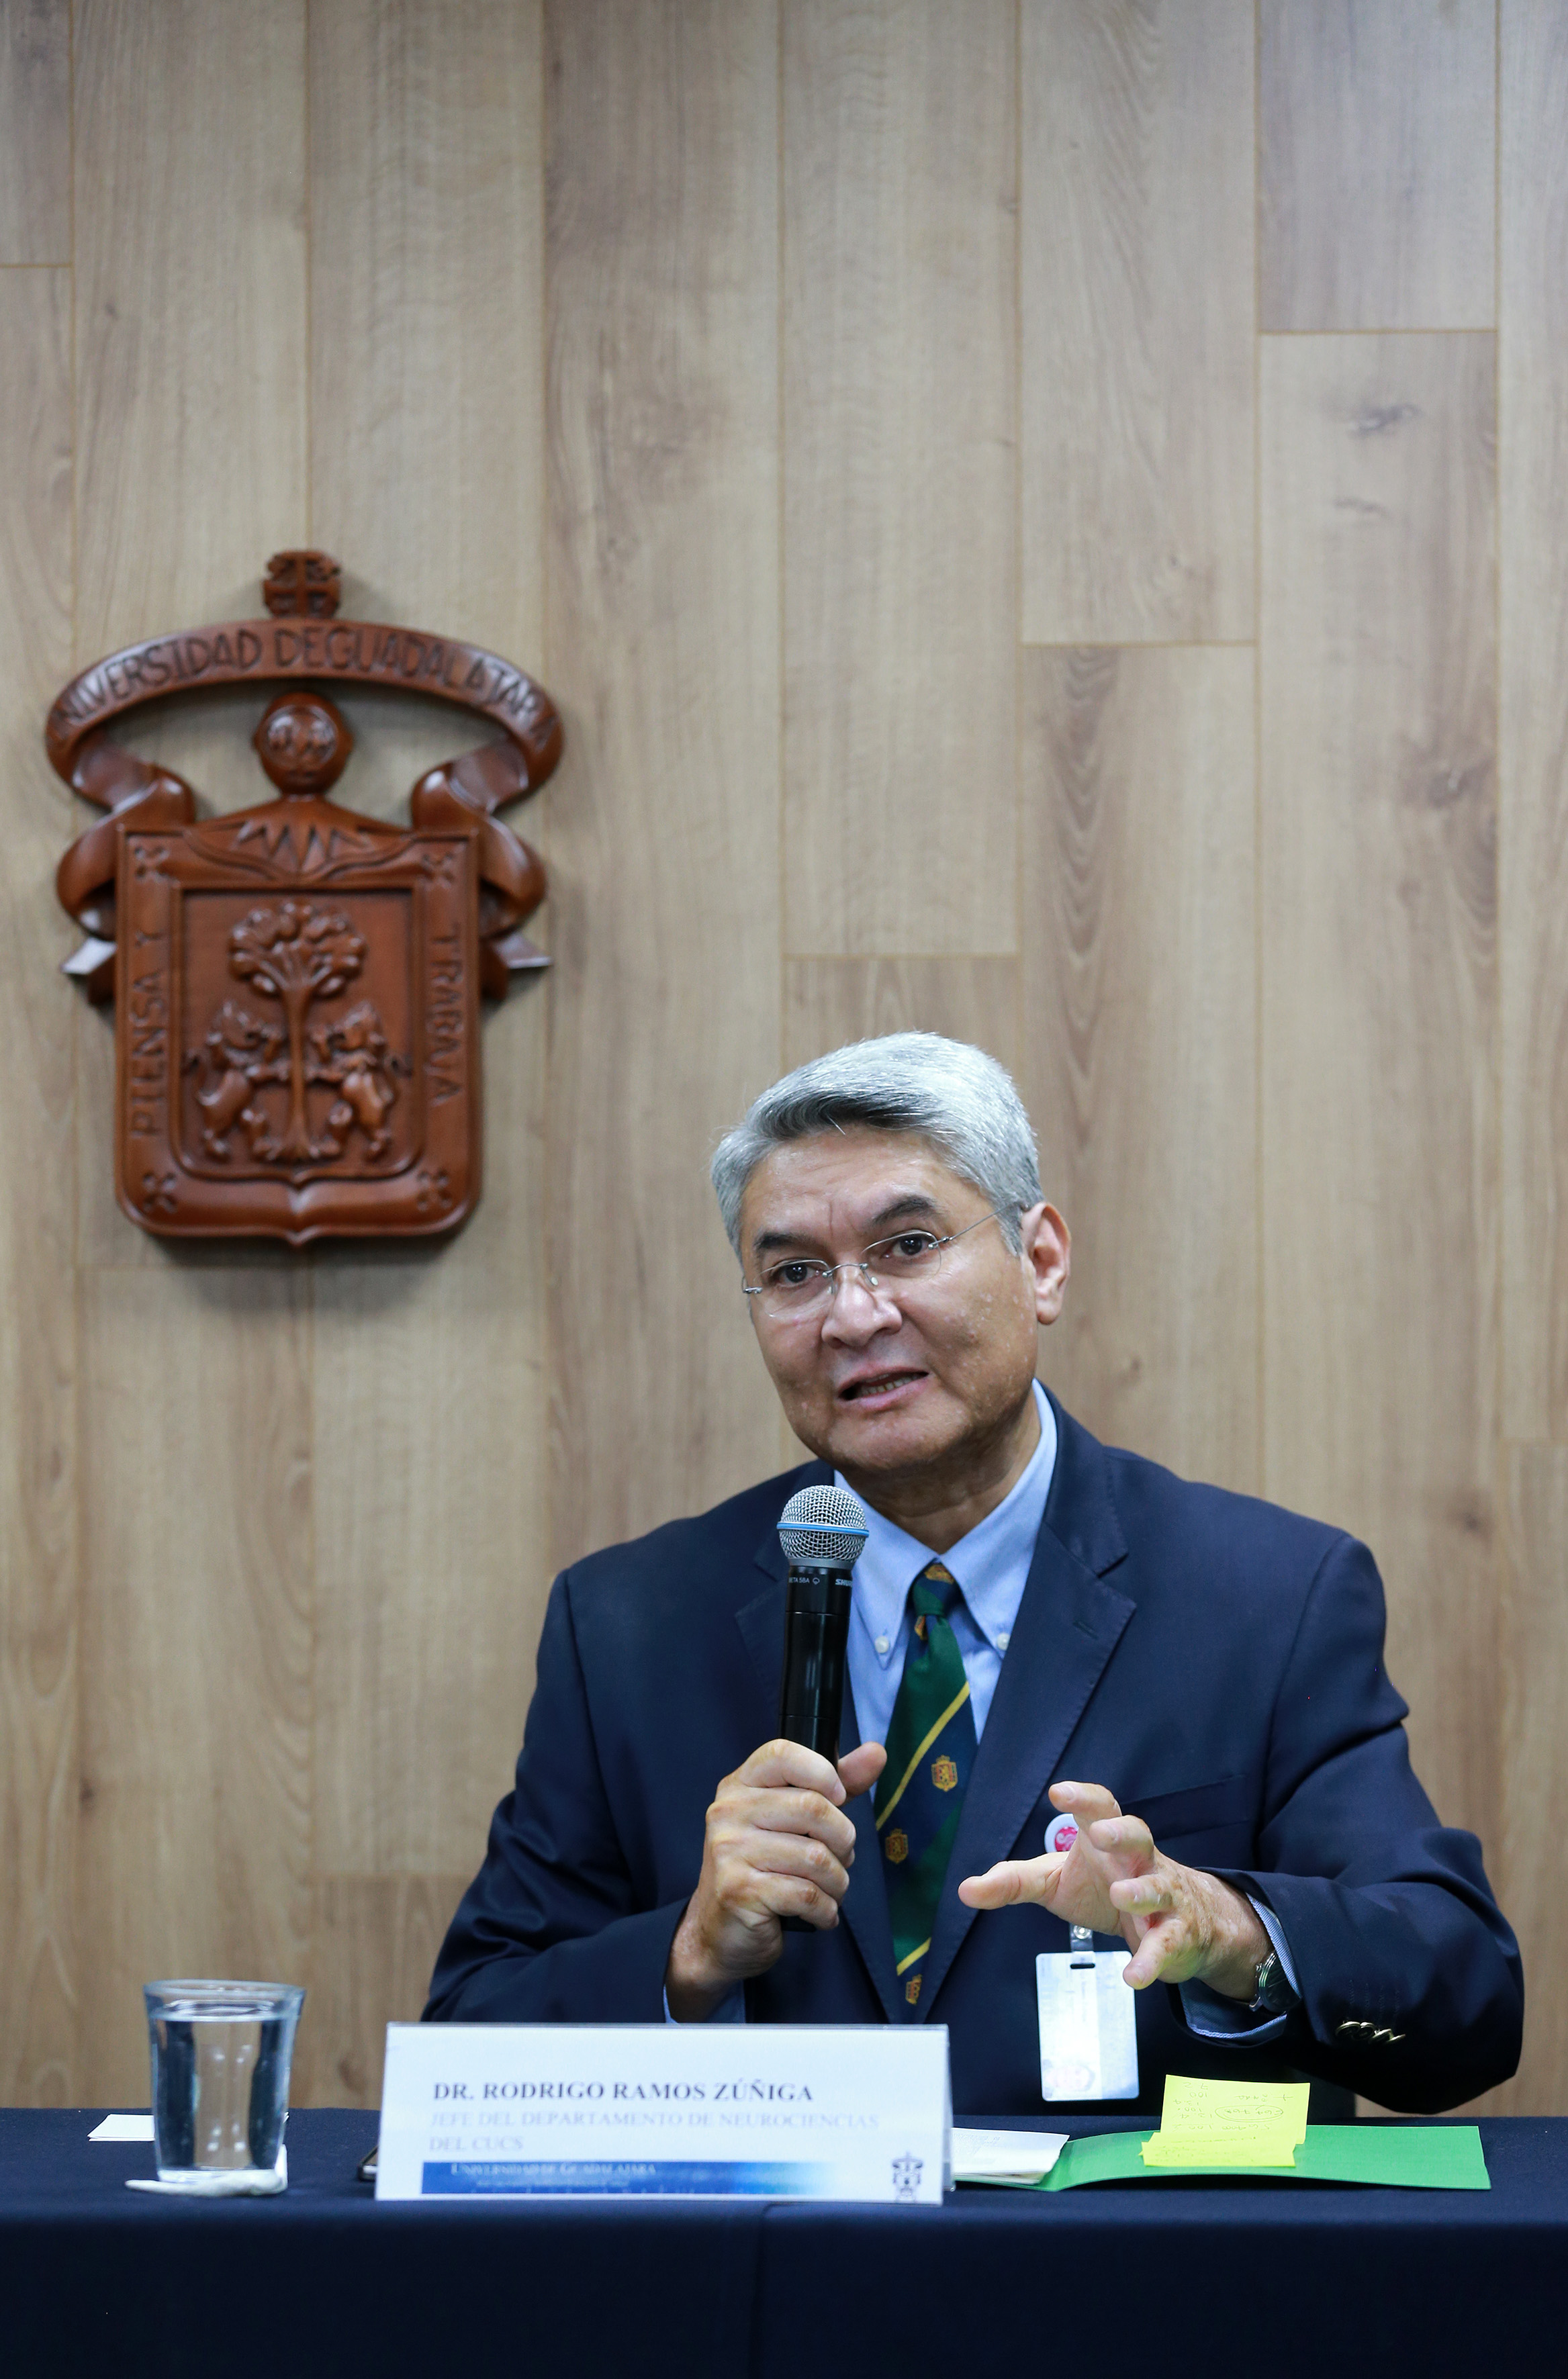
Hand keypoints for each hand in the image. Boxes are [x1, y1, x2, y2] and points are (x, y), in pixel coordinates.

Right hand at [665, 1739, 886, 2020]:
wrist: (721, 1934)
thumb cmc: (765, 1869)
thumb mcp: (793, 1821)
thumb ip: (832, 1786)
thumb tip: (877, 1752)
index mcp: (739, 1786)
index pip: (783, 1754)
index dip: (822, 1772)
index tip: (839, 1797)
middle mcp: (728, 1812)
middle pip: (812, 1808)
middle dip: (843, 1840)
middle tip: (841, 1858)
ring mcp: (729, 1852)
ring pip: (815, 1857)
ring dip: (838, 1881)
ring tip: (830, 1890)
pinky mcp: (738, 1891)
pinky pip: (806, 1895)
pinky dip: (826, 1909)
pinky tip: (820, 1913)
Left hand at [957, 1779, 1269, 1995]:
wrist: (1175, 1923)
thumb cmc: (1105, 1888)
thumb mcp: (1055, 1881)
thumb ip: (1014, 1881)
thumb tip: (965, 1890)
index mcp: (1106, 1839)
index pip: (1099, 1807)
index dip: (1082, 1797)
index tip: (1058, 1792)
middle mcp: (1138, 1861)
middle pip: (1138, 1835)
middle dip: (1120, 1832)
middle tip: (1100, 1833)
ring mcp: (1163, 1895)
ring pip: (1158, 1887)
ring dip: (1141, 1891)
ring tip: (1121, 1896)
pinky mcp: (1174, 1935)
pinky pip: (1166, 1944)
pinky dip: (1150, 1960)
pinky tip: (1133, 1976)